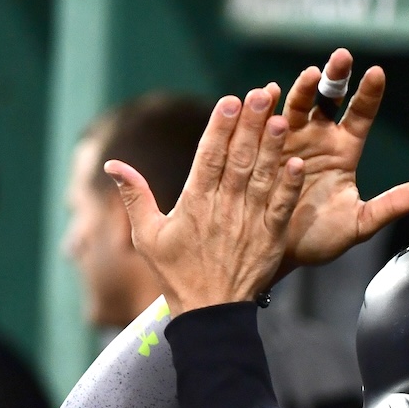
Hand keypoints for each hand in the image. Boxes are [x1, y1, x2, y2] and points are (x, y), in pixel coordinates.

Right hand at [106, 89, 304, 315]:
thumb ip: (134, 196)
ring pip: (261, 177)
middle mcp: (223, 208)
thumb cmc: (177, 274)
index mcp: (194, 203)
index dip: (220, 126)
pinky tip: (295, 164)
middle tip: (262, 93)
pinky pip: (281, 208)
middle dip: (250, 124)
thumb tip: (112, 164)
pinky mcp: (270, 238)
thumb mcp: (147, 236)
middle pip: (239, 158)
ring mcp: (248, 222)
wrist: (209, 314)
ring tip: (280, 118)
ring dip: (272, 148)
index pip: (209, 156)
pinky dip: (288, 187)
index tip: (229, 100)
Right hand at [277, 49, 408, 269]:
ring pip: (296, 105)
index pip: (360, 115)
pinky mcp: (262, 148)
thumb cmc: (321, 240)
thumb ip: (393, 204)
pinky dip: (266, 106)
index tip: (376, 73)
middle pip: (328, 98)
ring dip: (302, 88)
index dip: (369, 94)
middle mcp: (318, 138)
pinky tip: (268, 93)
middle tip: (342, 57)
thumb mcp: (360, 223)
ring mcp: (289, 140)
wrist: (278, 254)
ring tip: (309, 75)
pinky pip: (264, 121)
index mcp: (345, 151)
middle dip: (335, 76)